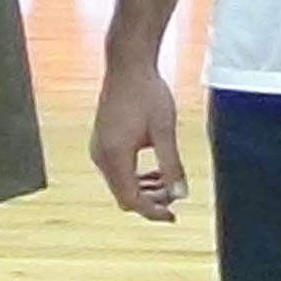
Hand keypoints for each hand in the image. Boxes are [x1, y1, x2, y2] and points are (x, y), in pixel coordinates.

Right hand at [89, 62, 190, 221]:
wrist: (128, 64)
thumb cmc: (148, 93)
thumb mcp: (164, 131)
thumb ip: (171, 164)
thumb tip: (182, 195)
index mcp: (115, 156)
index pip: (131, 200)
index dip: (153, 212)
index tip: (173, 216)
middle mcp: (101, 155)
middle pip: (123, 195)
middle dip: (150, 201)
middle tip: (175, 196)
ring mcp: (98, 148)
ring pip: (120, 184)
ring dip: (143, 189)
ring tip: (168, 185)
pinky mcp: (102, 141)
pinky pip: (116, 170)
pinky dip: (135, 176)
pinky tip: (155, 171)